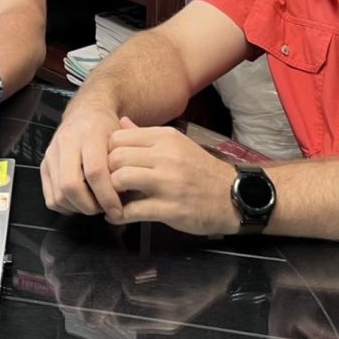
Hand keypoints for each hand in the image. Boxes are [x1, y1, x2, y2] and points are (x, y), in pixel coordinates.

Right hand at [41, 105, 123, 217]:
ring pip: (59, 195)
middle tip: (104, 209)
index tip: (118, 210)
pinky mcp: (43, 165)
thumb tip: (126, 199)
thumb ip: (125, 165)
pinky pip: (51, 198)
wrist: (86, 111)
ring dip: (78, 208)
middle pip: (70, 185)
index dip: (107, 196)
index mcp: (89, 133)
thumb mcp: (122, 138)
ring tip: (95, 204)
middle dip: (89, 206)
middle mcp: (66, 142)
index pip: (95, 172)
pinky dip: (66, 207)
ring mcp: (51, 154)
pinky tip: (81, 201)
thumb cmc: (107, 128)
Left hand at [107, 118, 239, 235]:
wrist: (231, 196)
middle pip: (115, 157)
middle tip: (107, 184)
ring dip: (111, 193)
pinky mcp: (170, 209)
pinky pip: (133, 211)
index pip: (118, 137)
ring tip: (112, 199)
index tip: (107, 165)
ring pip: (120, 179)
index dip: (107, 152)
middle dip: (106, 173)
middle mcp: (165, 156)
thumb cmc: (200, 170)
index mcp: (165, 137)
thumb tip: (121, 122)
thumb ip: (146, 135)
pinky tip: (118, 217)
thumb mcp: (176, 145)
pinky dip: (119, 216)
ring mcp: (168, 182)